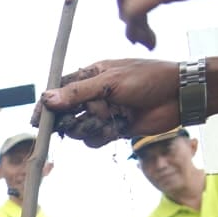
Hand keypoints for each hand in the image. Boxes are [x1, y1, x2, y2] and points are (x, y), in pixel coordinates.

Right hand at [40, 59, 180, 147]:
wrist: (179, 95)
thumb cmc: (149, 79)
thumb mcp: (110, 81)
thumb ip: (77, 92)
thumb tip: (47, 99)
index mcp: (90, 77)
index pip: (58, 92)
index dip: (46, 107)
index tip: (38, 122)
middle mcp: (93, 95)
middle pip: (64, 114)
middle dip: (68, 120)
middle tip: (77, 120)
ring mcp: (102, 113)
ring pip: (78, 129)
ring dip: (89, 127)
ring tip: (108, 118)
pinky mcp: (112, 129)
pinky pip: (93, 140)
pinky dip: (102, 136)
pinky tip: (118, 127)